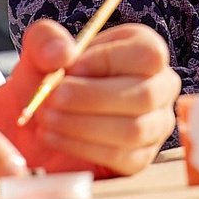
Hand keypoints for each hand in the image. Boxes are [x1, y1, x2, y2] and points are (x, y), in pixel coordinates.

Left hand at [0, 20, 178, 177]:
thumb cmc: (50, 81)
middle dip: (91, 98)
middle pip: (145, 95)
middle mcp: (159, 87)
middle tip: (53, 98)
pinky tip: (54, 137)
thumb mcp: (40, 52)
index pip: (146, 54)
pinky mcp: (141, 158)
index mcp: (143, 50)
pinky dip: (83, 148)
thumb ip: (45, 40)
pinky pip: (122, 158)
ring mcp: (155, 126)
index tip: (69, 69)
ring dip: (83, 125)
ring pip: (134, 130)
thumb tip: (63, 53)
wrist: (38, 120)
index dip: (106, 61)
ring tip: (47, 118)